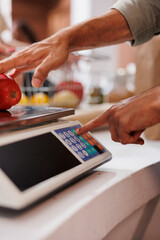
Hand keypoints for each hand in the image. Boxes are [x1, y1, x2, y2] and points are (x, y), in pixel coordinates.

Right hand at [0, 9, 131, 87]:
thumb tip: (35, 84)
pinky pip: (17, 67)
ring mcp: (25, 58)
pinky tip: (10, 77)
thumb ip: (43, 71)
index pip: (6, 64)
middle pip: (5, 65)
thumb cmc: (58, 51)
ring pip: (10, 65)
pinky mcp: (29, 60)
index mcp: (25, 56)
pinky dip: (12, 72)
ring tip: (1, 82)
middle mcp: (22, 56)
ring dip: (3, 73)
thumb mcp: (53, 62)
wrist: (62, 42)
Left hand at [76, 86, 159, 144]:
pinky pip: (126, 140)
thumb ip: (126, 126)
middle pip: (114, 136)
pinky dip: (135, 138)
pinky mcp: (121, 123)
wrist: (158, 102)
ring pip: (120, 139)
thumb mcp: (132, 117)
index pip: (97, 120)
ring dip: (131, 136)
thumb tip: (129, 139)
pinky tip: (140, 126)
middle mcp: (112, 113)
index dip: (87, 127)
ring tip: (140, 124)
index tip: (78, 131)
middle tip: (137, 129)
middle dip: (126, 136)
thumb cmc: (149, 107)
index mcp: (114, 110)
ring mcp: (115, 118)